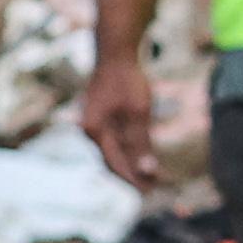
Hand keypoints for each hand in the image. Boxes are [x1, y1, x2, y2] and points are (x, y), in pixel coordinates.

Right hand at [78, 48, 159, 187]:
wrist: (116, 51)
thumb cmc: (127, 80)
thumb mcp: (139, 112)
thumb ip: (141, 143)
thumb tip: (147, 171)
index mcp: (95, 132)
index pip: (115, 165)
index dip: (133, 180)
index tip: (150, 191)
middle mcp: (90, 130)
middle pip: (111, 161)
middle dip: (131, 175)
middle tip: (153, 188)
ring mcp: (94, 123)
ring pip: (112, 152)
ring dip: (130, 164)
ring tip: (149, 175)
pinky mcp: (101, 117)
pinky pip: (113, 141)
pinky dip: (127, 150)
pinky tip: (140, 154)